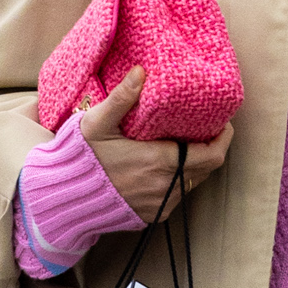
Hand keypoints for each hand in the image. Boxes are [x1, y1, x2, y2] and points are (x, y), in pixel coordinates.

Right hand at [78, 68, 233, 220]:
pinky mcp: (153, 216)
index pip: (212, 155)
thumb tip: (140, 71)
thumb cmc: (82, 158)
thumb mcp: (98, 122)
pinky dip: (178, 181)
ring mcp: (161, 205)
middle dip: (210, 148)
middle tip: (205, 130)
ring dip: (194, 165)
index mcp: (160, 162)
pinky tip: (167, 167)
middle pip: (206, 168)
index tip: (224, 124)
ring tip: (186, 145)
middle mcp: (166, 187)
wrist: (64, 198)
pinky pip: (177, 197)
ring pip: (192, 183)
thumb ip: (122, 97)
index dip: (223, 139)